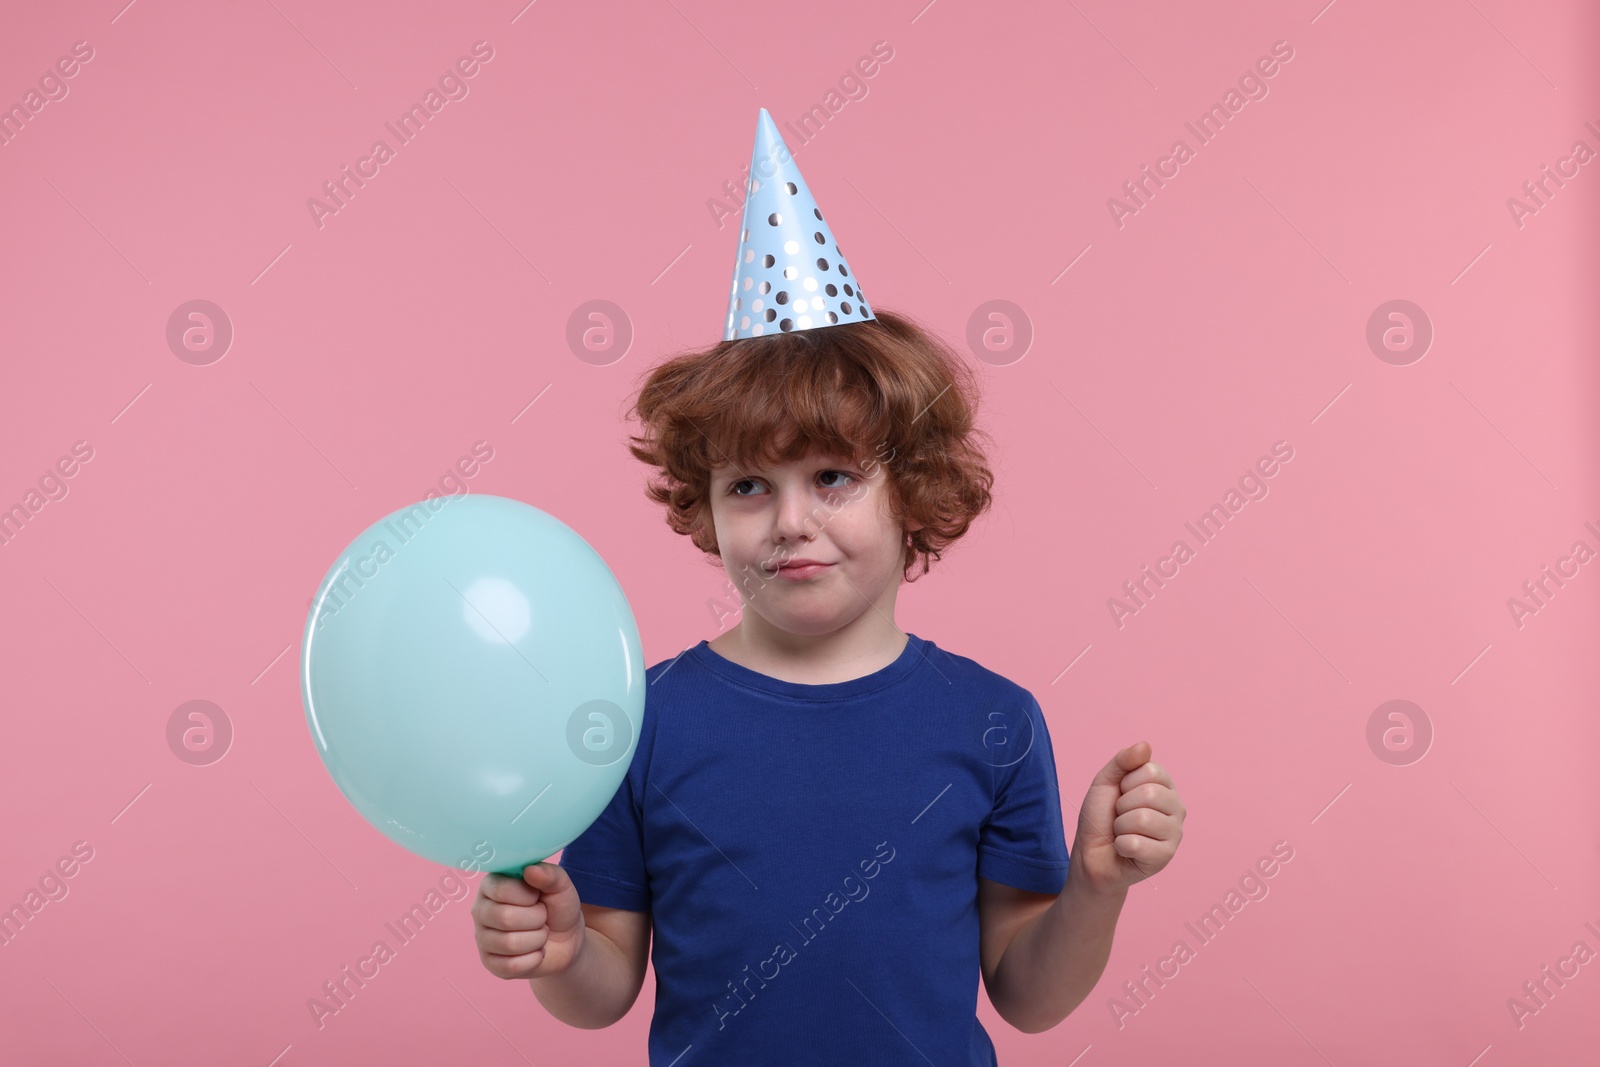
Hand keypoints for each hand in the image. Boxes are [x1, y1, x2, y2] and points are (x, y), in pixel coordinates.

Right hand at [471, 861, 586, 978]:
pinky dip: (534, 959)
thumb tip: (530, 870)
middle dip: (537, 919)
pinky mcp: (490, 964)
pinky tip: (536, 952)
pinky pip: (512, 966)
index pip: (501, 890)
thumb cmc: (557, 906)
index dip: (528, 895)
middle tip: (542, 917)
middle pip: (505, 918)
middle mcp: (480, 910)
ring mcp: (482, 938)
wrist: (565, 939)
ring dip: (537, 939)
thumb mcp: (560, 886)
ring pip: (510, 944)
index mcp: (492, 884)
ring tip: (540, 933)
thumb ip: (549, 874)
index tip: (537, 896)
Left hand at [1070, 741, 1184, 893]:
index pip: (1151, 770)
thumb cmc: (1101, 817)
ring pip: (1143, 819)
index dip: (1126, 783)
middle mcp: (1177, 808)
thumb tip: (1145, 745)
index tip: (1120, 795)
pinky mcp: (1166, 857)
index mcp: (1165, 786)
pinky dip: (1121, 846)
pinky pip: (1137, 844)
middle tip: (1120, 817)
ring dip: (1121, 827)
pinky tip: (1125, 850)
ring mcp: (1175, 834)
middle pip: (1150, 794)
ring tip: (1122, 833)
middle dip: (1123, 806)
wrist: (1091, 854)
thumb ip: (1123, 761)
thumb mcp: (1105, 781)